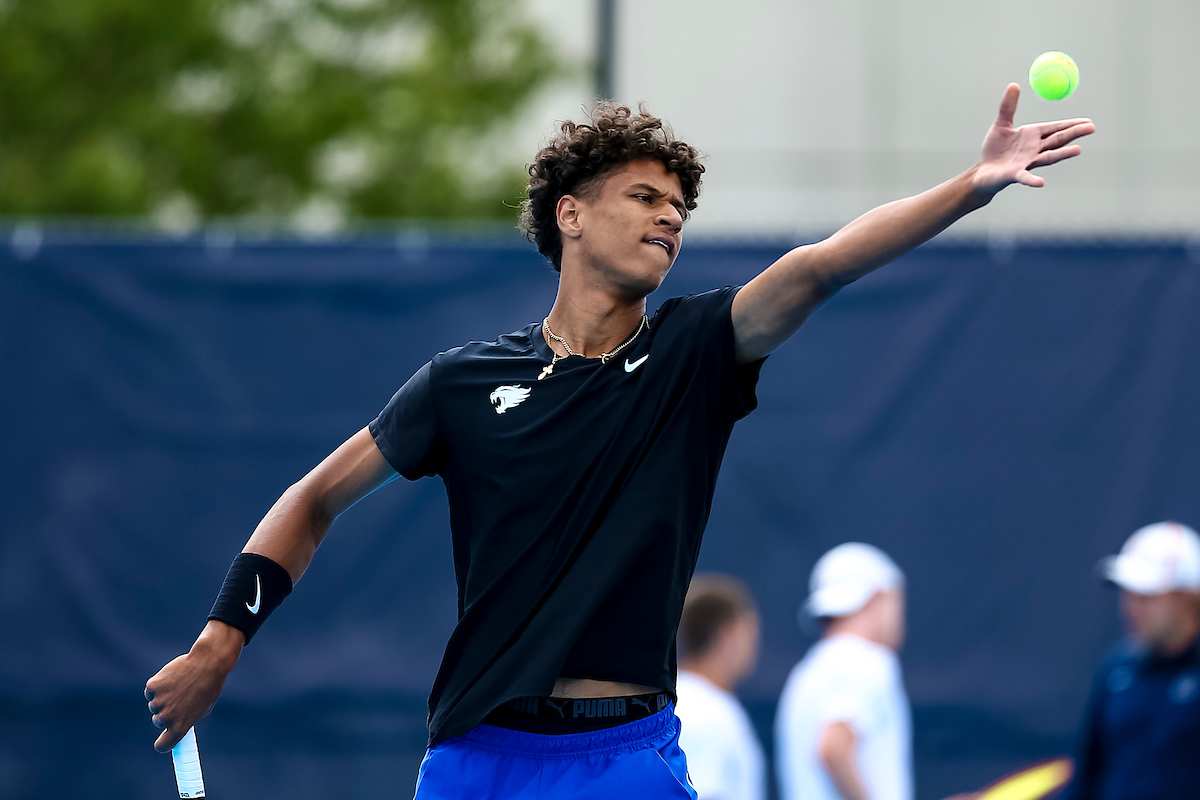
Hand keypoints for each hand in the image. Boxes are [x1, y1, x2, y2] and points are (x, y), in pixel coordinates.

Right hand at [145, 620, 242, 751]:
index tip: (164, 738)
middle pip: (158, 722)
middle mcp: (166, 718)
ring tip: (180, 685)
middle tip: (180, 699)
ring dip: (163, 697)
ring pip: (154, 704)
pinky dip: (159, 685)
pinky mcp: (152, 687)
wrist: (208, 664)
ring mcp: (157, 702)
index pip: (163, 746)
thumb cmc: (209, 686)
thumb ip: (187, 719)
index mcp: (180, 726)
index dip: (163, 742)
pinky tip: (172, 678)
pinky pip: (151, 690)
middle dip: (166, 712)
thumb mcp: (202, 709)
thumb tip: (176, 726)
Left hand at [973, 83, 1094, 195]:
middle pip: (1057, 141)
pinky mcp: (1014, 175)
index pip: (1055, 128)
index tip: (1088, 121)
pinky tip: (1040, 183)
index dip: (1071, 124)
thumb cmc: (995, 149)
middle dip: (1074, 134)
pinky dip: (1033, 180)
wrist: (984, 171)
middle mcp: (1034, 150)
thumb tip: (1013, 84)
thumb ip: (1008, 107)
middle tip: (1092, 128)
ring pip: (1047, 158)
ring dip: (1062, 155)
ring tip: (1078, 150)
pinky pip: (1025, 177)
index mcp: (1033, 136)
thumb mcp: (1001, 125)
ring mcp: (1026, 163)